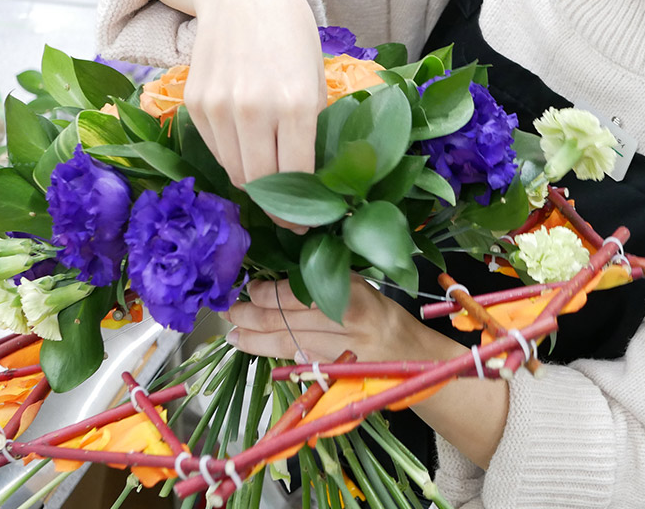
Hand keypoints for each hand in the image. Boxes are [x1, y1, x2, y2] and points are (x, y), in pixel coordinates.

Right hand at [144, 0, 326, 225]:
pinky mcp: (196, 103)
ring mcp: (219, 107)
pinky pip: (215, 149)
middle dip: (276, 204)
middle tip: (288, 212)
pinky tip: (247, 139)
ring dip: (253, 180)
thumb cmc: (290, 31)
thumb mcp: (316, 76)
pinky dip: (232, 154)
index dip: (300, 210)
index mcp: (295, 103)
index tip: (305, 223)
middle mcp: (254, 108)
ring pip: (234, 170)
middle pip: (260, 182)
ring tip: (269, 174)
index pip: (295, 177)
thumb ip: (312, 127)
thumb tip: (311, 178)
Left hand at [226, 277, 510, 469]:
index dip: (271, 293)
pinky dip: (270, 352)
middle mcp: (348, 328)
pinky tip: (249, 345)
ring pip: (288, 343)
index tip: (251, 286)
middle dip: (253, 315)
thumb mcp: (364, 287)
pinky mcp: (334, 372)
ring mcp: (340, 354)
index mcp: (356, 299)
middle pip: (291, 320)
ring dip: (254, 337)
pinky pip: (296, 358)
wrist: (416, 359)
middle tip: (228, 308)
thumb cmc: (387, 316)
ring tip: (231, 331)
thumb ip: (329, 280)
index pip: (304, 295)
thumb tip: (283, 270)